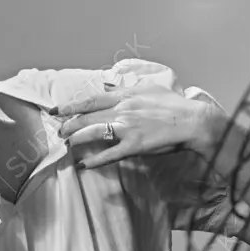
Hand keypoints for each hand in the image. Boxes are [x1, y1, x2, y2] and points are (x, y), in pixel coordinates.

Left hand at [55, 84, 220, 168]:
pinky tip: (84, 164)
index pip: (90, 100)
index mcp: (125, 95)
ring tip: (67, 145)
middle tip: (58, 131)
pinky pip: (109, 154)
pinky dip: (95, 160)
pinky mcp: (134, 145)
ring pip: (93, 133)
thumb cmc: (175, 105)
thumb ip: (128, 89)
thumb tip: (110, 85)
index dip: (70, 105)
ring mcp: (127, 128)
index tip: (56, 110)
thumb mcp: (149, 88)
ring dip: (76, 139)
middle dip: (68, 124)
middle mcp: (122, 110)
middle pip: (87, 117)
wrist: (193, 121)